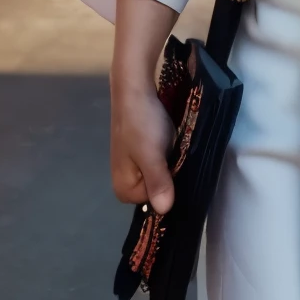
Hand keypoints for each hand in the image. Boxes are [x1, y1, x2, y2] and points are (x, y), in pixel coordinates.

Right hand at [110, 0, 177, 213]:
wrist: (135, 88)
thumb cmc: (141, 123)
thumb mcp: (152, 155)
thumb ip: (158, 183)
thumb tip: (164, 210)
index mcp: (123, 190)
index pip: (158, 204)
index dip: (170, 188)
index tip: (175, 168)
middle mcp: (126, 182)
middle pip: (160, 191)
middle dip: (172, 175)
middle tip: (175, 155)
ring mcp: (135, 168)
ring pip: (164, 176)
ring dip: (173, 164)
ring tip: (175, 148)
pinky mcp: (143, 153)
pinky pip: (162, 163)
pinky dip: (170, 156)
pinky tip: (173, 144)